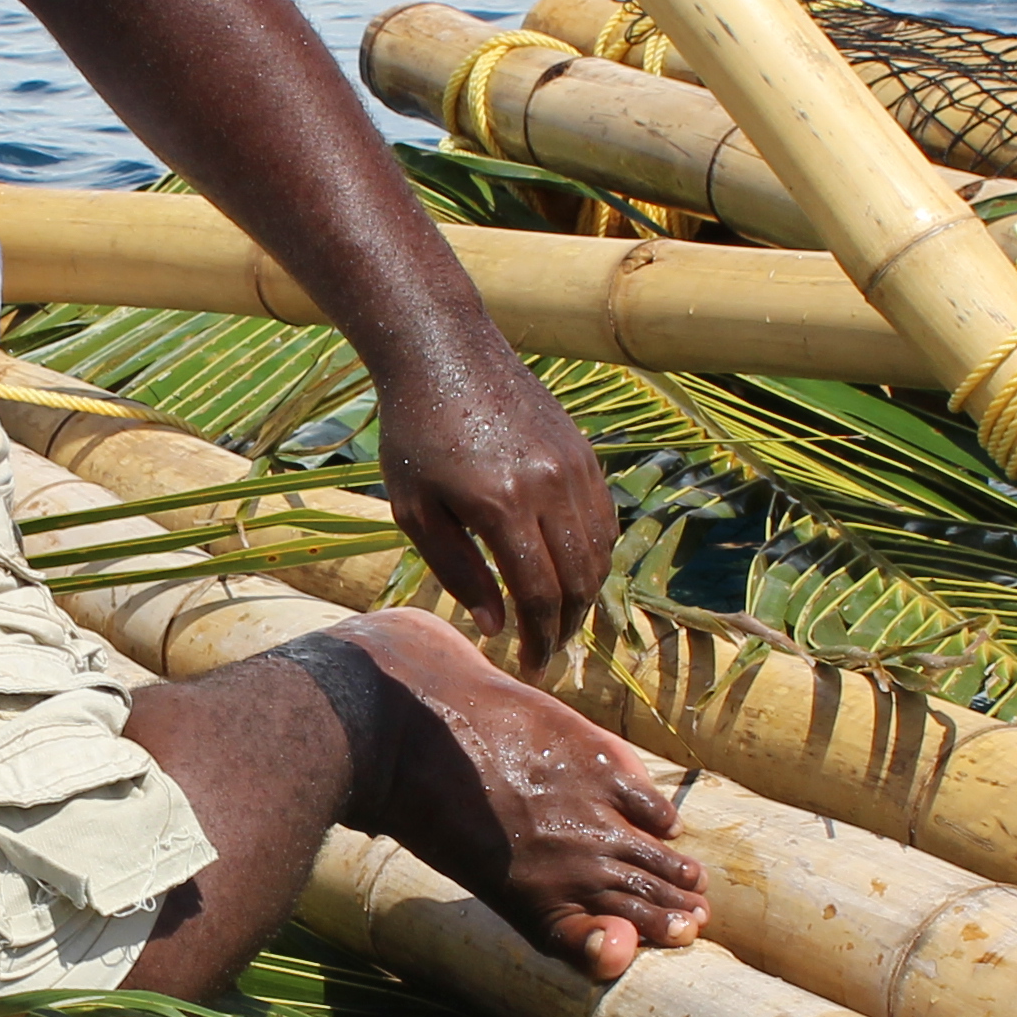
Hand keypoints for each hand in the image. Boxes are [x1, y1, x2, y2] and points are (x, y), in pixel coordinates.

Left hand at [371, 346, 616, 666]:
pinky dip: (594, 554)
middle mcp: (550, 486)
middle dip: (565, 627)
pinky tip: (570, 570)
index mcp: (502, 505)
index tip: (529, 667)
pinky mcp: (584, 451)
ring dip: (584, 594)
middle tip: (545, 652)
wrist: (444, 349)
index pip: (538, 594)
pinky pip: (603, 518)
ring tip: (556, 618)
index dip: (538, 639)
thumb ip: (456, 571)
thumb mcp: (415, 509)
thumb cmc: (413, 431)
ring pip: (600, 552)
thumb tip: (495, 625)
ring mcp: (574, 466)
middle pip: (579, 580)